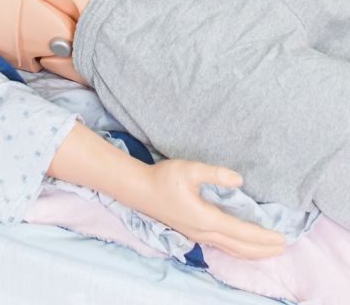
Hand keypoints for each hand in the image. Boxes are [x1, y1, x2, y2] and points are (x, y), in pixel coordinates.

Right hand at [136, 160, 283, 259]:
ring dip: (253, 252)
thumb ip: (214, 174)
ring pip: (232, 250)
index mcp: (206, 218)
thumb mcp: (188, 169)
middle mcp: (205, 232)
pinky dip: (240, 250)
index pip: (242, 232)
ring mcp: (198, 236)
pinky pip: (224, 247)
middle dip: (264, 249)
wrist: (139, 190)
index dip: (263, 236)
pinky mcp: (194, 234)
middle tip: (284, 247)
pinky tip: (243, 247)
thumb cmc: (163, 178)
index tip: (282, 237)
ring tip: (270, 251)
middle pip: (241, 247)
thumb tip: (239, 180)